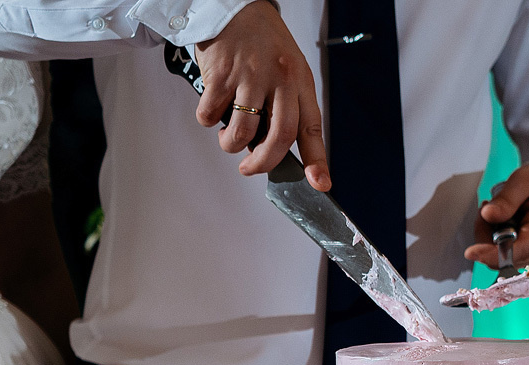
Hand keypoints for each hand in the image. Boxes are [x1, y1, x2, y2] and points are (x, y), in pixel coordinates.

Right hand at [193, 1, 329, 190]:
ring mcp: (250, 76)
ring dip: (231, 145)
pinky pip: (211, 114)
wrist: (233, 6)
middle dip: (263, 163)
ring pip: (242, 132)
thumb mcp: (285, 69)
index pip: (312, 126)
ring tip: (228, 139)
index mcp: (299, 81)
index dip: (317, 159)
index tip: (320, 184)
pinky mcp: (221, 74)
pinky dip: (208, 121)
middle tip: (249, 169)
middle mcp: (279, 79)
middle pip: (279, 137)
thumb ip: (283, 106)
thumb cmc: (261, 43)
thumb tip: (268, 149)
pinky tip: (212, 110)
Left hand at [464, 163, 528, 269]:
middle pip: (509, 256)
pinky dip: (501, 245)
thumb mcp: (526, 179)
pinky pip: (512, 259)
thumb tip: (488, 215)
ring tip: (497, 214)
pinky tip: (504, 226)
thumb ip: (507, 198)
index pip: (521, 249)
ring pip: (507, 260)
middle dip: (488, 239)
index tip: (471, 252)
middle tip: (485, 210)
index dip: (493, 254)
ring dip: (492, 242)